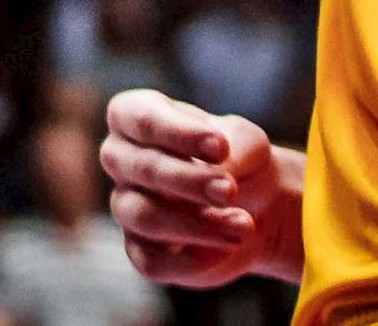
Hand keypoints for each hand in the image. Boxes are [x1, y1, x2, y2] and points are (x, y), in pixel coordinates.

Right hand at [102, 88, 296, 286]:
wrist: (256, 204)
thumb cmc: (241, 158)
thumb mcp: (248, 142)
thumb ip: (235, 149)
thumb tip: (218, 171)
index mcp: (135, 116)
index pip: (141, 119)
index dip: (178, 134)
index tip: (220, 147)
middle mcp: (120, 159)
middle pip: (141, 168)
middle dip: (188, 181)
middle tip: (229, 191)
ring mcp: (126, 206)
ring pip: (144, 217)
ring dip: (196, 224)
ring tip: (243, 225)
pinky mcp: (141, 251)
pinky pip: (153, 262)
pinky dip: (195, 258)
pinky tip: (229, 246)